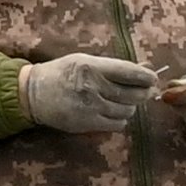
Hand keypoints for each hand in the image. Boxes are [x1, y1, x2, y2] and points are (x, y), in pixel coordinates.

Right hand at [17, 52, 157, 138]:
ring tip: (121, 101)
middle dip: (143, 93)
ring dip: (129, 107)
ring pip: (128, 110)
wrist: (32, 93)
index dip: (147, 77)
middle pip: (134, 94)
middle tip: (143, 92)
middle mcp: (93, 87)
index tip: (152, 79)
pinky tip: (111, 112)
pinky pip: (117, 124)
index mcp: (92, 67)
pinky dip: (119, 119)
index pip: (131, 73)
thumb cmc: (61, 73)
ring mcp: (91, 107)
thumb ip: (114, 67)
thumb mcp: (85, 62)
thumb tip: (146, 68)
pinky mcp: (88, 123)